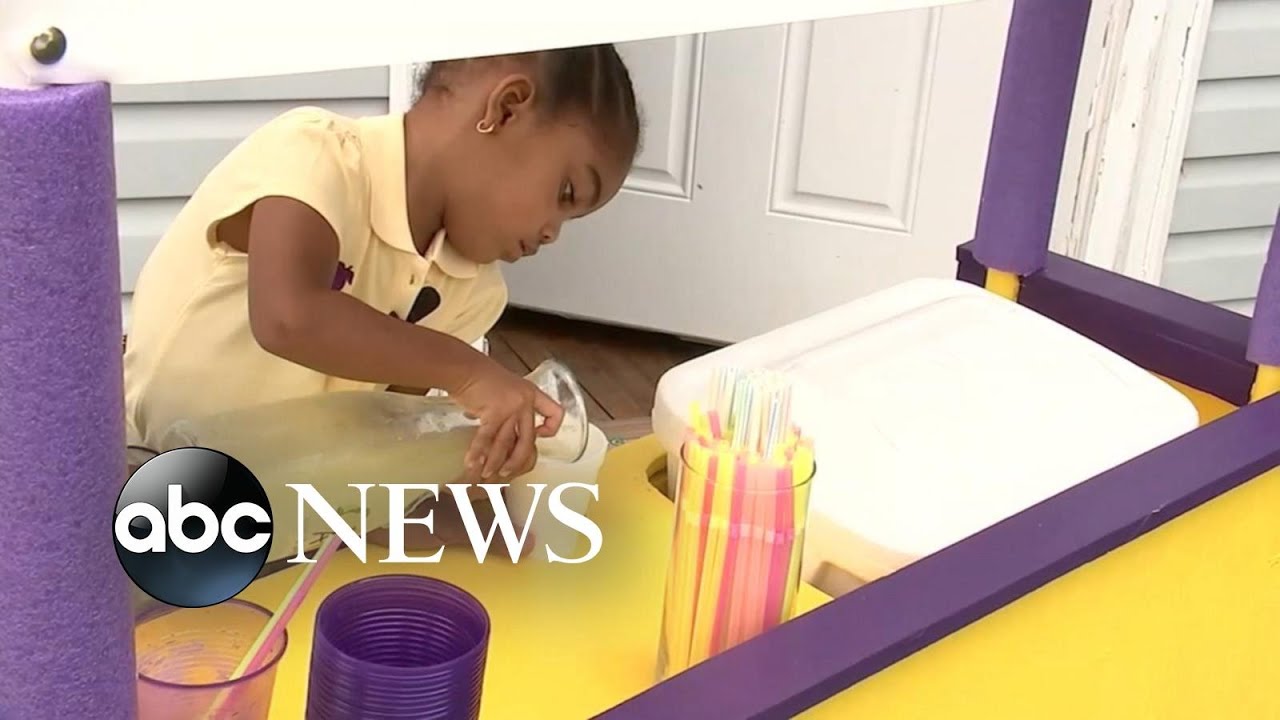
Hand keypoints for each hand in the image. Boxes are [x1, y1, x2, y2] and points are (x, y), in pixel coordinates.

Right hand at [451, 358, 564, 479]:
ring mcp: (511, 407)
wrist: (464, 367)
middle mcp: (525, 402)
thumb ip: (507, 407)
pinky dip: (478, 453)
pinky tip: (472, 463)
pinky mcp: (493, 413)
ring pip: (506, 443)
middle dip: (516, 461)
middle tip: (506, 472)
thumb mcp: (505, 388)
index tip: (539, 436)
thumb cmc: (480, 376)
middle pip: (528, 439)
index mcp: (531, 393)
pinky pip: (486, 439)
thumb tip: (497, 429)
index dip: (551, 428)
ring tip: (486, 475)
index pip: (555, 412)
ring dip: (494, 461)